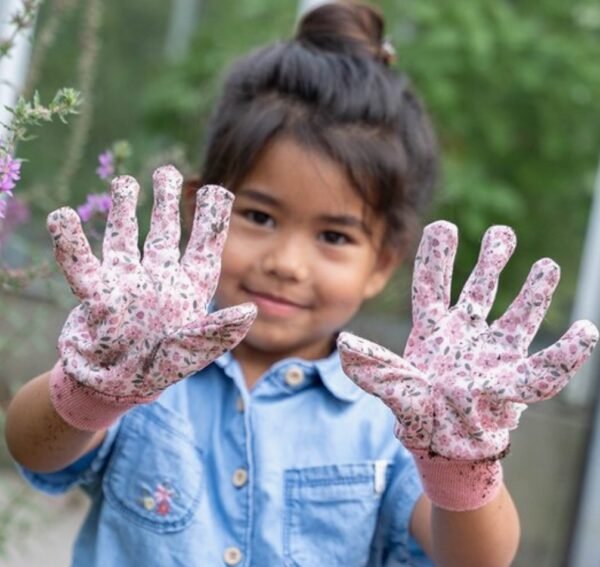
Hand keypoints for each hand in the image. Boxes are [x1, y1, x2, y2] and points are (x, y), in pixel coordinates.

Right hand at [48, 165, 255, 429]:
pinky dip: (70, 242)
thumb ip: (219, 331)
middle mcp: (159, 280)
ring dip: (124, 210)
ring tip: (125, 182)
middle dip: (166, 202)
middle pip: (165, 234)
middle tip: (167, 171)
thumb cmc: (161, 370)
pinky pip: (81, 263)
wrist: (116, 388)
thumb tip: (250, 312)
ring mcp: (128, 283)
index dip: (210, 220)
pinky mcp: (97, 293)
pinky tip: (62, 216)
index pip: (203, 248)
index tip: (218, 190)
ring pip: (126, 238)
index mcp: (188, 291)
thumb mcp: (195, 351)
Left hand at [337, 221, 597, 507]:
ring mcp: (491, 352)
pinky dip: (567, 351)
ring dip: (533, 291)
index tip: (443, 226)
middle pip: (478, 290)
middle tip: (502, 232)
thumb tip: (345, 345)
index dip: (437, 257)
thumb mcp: (395, 389)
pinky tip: (584, 332)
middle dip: (490, 261)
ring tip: (546, 265)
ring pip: (516, 314)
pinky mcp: (514, 376)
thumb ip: (375, 369)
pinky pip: (546, 363)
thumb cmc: (418, 417)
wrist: (446, 449)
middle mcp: (464, 335)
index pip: (432, 285)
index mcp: (432, 332)